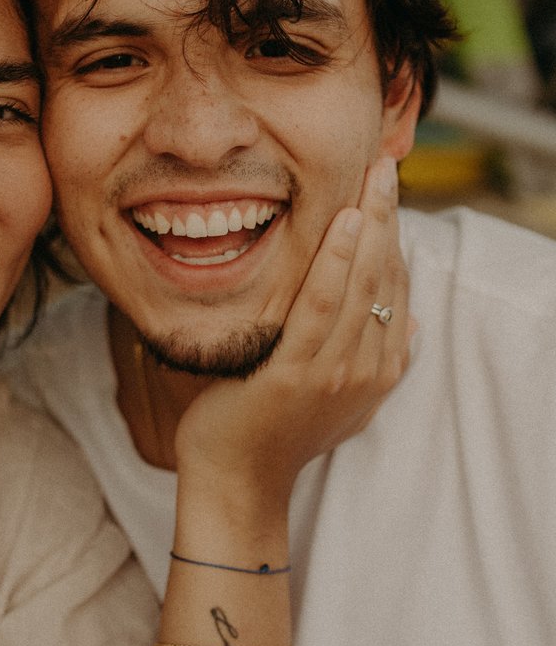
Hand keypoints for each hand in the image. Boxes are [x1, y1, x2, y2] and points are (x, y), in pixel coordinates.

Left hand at [174, 155, 410, 524]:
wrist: (238, 480)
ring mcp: (332, 371)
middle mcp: (365, 368)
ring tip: (372, 178)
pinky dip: (334, 262)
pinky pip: (319, 307)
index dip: (393, 234)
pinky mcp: (294, 373)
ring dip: (369, 225)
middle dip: (388, 216)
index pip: (395, 286)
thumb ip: (370, 356)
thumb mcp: (339, 396)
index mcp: (379, 368)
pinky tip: (340, 224)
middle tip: (383, 165)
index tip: (384, 189)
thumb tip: (407, 320)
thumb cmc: (276, 430)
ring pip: (361, 284)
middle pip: (385, 276)